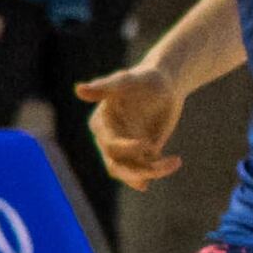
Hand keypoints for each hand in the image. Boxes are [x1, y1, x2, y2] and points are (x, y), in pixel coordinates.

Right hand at [78, 58, 187, 183]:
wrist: (165, 85)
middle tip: (161, 163)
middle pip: (116, 165)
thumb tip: (78, 90)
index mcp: (100, 124)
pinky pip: (145, 170)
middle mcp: (108, 140)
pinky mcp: (139, 155)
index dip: (126, 149)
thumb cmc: (144, 79)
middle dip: (137, 170)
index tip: (148, 144)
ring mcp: (123, 150)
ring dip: (150, 172)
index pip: (109, 145)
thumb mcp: (127, 81)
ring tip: (173, 162)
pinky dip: (159, 170)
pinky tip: (173, 162)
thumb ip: (104, 87)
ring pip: (130, 173)